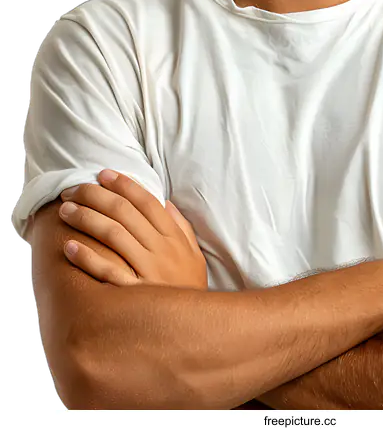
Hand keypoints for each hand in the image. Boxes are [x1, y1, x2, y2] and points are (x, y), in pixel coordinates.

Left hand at [59, 170, 207, 290]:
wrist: (193, 330)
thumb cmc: (188, 290)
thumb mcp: (194, 255)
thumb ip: (181, 227)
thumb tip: (166, 203)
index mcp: (174, 238)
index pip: (147, 202)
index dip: (124, 184)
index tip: (103, 174)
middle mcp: (161, 251)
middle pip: (125, 213)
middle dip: (96, 196)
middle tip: (73, 189)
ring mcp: (147, 272)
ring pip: (113, 235)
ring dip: (87, 218)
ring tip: (67, 211)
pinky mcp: (133, 295)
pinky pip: (107, 272)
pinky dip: (87, 258)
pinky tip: (70, 246)